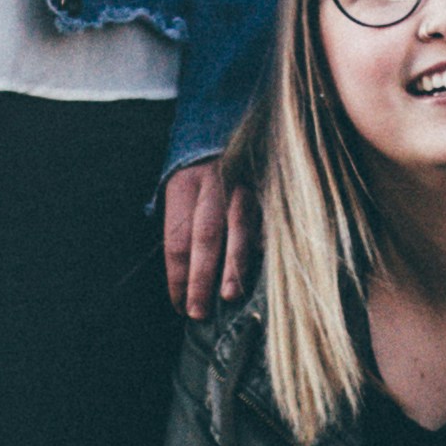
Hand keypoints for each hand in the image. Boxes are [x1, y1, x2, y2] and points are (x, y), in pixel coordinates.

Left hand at [160, 154, 255, 316]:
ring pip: (238, 224)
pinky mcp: (269, 186)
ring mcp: (244, 182)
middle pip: (204, 232)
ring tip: (229, 295)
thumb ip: (184, 234)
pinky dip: (264, 240)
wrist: (229, 134)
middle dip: (201, 275)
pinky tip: (263, 263)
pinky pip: (267, 216)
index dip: (177, 275)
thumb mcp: (184, 198)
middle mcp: (213, 181)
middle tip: (198, 310)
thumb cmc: (204, 184)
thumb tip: (184, 288)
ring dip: (234, 263)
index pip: (176, 238)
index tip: (179, 306)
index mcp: (184, 186)